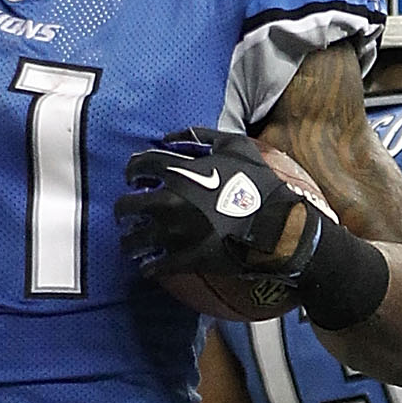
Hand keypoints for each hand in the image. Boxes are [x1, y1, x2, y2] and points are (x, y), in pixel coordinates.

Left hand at [116, 128, 319, 282]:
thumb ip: (201, 136)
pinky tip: (147, 265)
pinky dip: (147, 266)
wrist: (278, 226)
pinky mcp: (185, 259)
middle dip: (122, 209)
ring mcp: (175, 234)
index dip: (132, 170)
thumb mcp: (235, 146)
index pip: (140, 165)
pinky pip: (154, 266)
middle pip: (127, 205)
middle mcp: (170, 203)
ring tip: (131, 242)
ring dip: (129, 240)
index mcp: (180, 173)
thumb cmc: (259, 183)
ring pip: (134, 240)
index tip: (132, 177)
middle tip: (125, 213)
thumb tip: (169, 136)